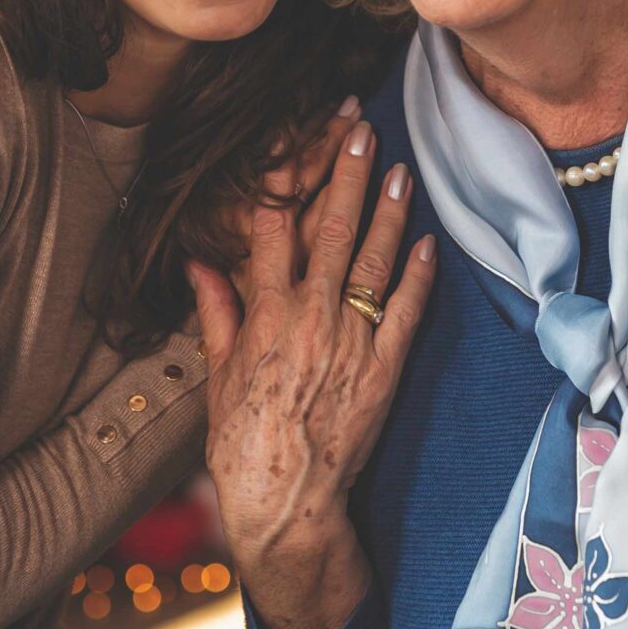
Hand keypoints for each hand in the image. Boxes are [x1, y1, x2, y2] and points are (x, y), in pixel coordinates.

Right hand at [190, 119, 437, 628]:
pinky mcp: (384, 369)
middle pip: (330, 230)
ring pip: (373, 262)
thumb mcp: (220, 373)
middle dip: (346, 174)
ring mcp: (351, 342)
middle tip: (359, 128)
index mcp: (264, 314)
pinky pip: (406, 311)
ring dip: (388, 211)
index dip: (286, 177)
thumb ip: (217, 312)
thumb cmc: (243, 442)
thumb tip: (199, 264)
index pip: (273, 227)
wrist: (286, 499)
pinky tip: (427, 241)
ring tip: (400, 169)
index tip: (297, 138)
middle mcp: (309, 318)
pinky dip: (418, 275)